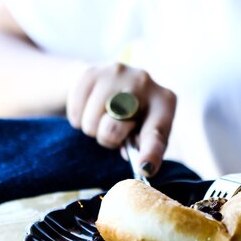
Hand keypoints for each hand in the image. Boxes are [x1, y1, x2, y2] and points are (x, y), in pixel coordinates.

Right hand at [66, 62, 176, 176]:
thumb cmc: (133, 116)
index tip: (144, 168)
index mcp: (164, 101)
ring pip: (91, 122)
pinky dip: (78, 118)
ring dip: (93, 129)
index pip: (156, 133)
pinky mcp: (91, 71)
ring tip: (102, 118)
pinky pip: (76, 112)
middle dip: (108, 139)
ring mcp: (117, 73)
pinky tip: (89, 108)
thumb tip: (141, 165)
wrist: (108, 81)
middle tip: (113, 133)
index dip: (150, 153)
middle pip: (114, 128)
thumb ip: (144, 147)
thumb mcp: (145, 130)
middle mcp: (144, 82)